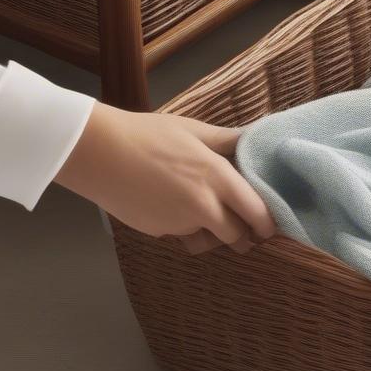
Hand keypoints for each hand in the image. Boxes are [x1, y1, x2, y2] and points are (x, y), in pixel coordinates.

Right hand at [55, 103, 275, 254]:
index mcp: (217, 177)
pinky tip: (175, 207)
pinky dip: (186, 228)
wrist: (99, 153)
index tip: (270, 225)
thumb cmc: (149, 134)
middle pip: (236, 235)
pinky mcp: (158, 232)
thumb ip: (228, 140)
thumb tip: (255, 138)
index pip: (256, 211)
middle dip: (244, 235)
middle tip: (247, 229)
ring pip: (208, 240)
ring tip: (213, 219)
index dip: (267, 223)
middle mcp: (203, 206)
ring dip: (215, 236)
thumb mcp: (194, 130)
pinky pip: (182, 235)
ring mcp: (179, 223)